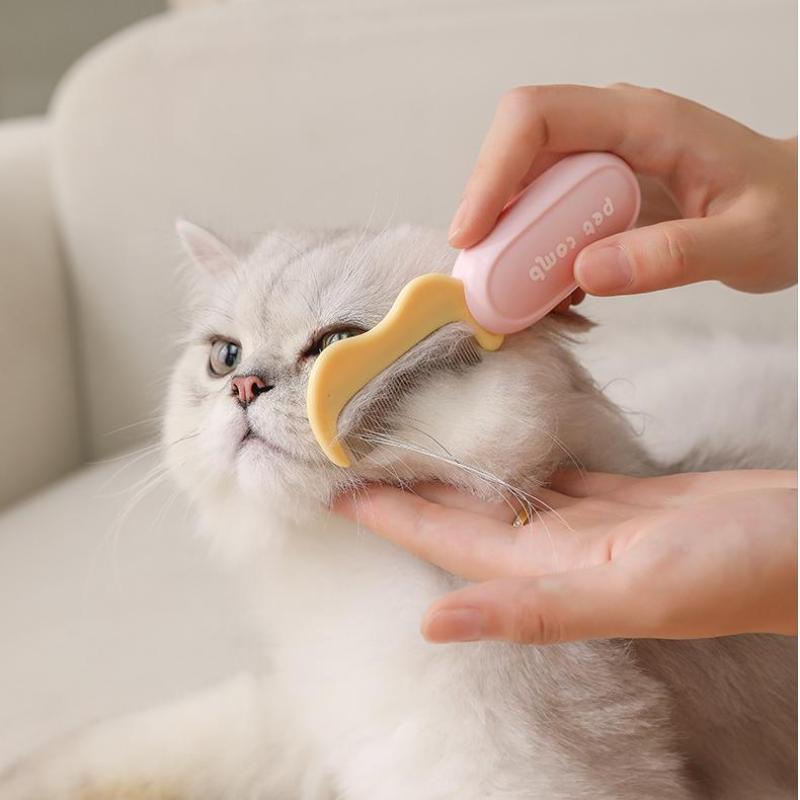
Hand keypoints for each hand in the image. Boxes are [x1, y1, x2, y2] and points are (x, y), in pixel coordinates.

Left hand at [333, 470, 796, 644]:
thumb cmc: (737, 571)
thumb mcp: (634, 593)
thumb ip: (535, 611)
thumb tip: (434, 626)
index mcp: (549, 572)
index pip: (446, 539)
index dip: (390, 515)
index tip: (335, 490)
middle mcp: (559, 551)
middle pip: (463, 515)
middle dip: (409, 487)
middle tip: (359, 451)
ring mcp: (590, 525)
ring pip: (502, 495)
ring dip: (456, 472)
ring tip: (415, 440)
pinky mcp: (622, 499)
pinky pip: (551, 475)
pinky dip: (517, 457)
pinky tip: (501, 440)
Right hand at [449, 84, 796, 297]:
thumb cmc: (787, 213)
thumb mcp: (746, 241)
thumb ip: (673, 255)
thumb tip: (586, 273)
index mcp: (644, 121)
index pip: (538, 117)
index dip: (492, 170)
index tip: (473, 234)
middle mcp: (612, 132)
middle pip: (518, 157)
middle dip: (491, 220)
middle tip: (486, 283)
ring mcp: (603, 163)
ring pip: (527, 192)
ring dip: (511, 247)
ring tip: (521, 301)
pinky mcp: (600, 195)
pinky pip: (548, 219)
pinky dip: (537, 261)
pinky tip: (555, 298)